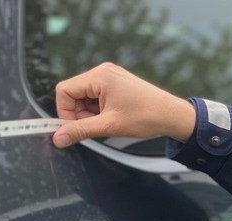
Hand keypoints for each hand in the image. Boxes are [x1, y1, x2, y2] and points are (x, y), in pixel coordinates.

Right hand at [53, 63, 196, 148]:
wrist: (172, 116)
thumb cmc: (147, 117)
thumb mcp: (109, 126)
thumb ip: (80, 130)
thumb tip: (58, 137)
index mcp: (100, 76)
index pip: (64, 90)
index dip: (65, 111)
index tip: (74, 128)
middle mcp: (103, 72)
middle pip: (74, 93)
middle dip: (79, 113)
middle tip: (95, 127)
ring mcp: (111, 76)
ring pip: (85, 96)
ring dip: (90, 113)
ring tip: (108, 122)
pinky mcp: (117, 83)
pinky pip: (97, 96)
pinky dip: (99, 110)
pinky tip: (112, 118)